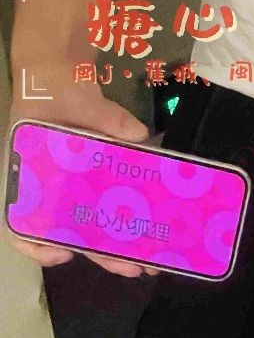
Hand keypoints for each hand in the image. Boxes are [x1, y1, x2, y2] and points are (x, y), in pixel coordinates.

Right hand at [8, 59, 158, 277]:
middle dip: (102, 256)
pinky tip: (152, 233)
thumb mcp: (73, 96)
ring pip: (92, 230)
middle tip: (133, 267)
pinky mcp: (95, 184)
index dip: (36, 246)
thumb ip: (105, 117)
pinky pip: (109, 209)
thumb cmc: (53, 86)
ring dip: (120, 248)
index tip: (65, 252)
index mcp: (28, 175)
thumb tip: (138, 136)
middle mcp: (48, 191)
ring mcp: (72, 190)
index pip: (18, 224)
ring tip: (150, 261)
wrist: (61, 70)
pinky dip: (128, 223)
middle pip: (70, 236)